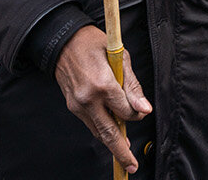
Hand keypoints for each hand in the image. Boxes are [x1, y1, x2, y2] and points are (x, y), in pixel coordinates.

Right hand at [54, 25, 151, 172]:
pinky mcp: (72, 106)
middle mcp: (88, 99)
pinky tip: (110, 133)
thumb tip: (144, 109)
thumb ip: (133, 85)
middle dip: (122, 152)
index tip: (142, 110)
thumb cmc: (94, 43)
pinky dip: (101, 129)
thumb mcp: (120, 56)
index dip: (137, 113)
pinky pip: (90, 123)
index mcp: (102, 85)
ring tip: (124, 155)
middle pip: (109, 132)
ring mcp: (77, 105)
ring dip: (112, 143)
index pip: (126, 111)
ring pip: (98, 131)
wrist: (63, 41)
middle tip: (132, 165)